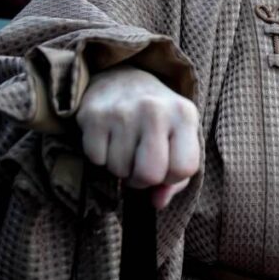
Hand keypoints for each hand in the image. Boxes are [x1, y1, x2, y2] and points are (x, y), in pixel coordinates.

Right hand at [77, 64, 199, 208]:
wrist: (120, 77)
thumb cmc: (155, 117)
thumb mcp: (177, 137)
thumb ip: (177, 178)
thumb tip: (158, 202)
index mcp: (184, 114)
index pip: (183, 168)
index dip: (171, 177)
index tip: (164, 165)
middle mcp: (155, 109)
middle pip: (149, 174)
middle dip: (142, 179)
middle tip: (138, 163)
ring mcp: (123, 111)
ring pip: (120, 170)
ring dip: (120, 167)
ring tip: (124, 145)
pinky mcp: (94, 115)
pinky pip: (96, 160)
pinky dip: (100, 157)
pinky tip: (107, 138)